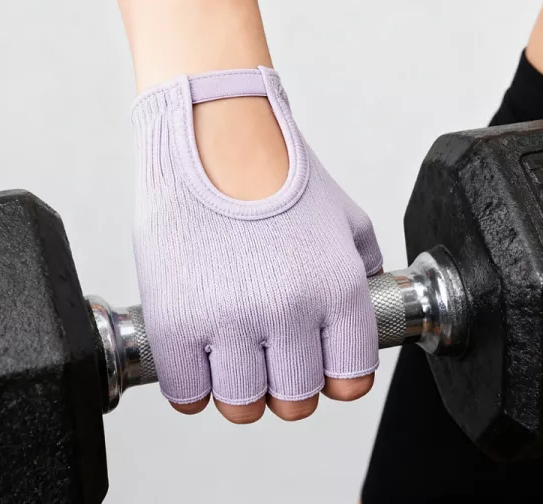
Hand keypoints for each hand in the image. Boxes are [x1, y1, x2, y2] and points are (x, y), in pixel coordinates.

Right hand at [132, 67, 382, 422]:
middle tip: (268, 358)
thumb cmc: (276, 176)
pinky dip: (192, 384)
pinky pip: (187, 393)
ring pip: (241, 405)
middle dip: (284, 387)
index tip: (314, 366)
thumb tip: (367, 306)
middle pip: (295, 402)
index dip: (331, 378)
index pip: (349, 382)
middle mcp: (289, 312)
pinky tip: (195, 356)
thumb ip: (364, 271)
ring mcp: (229, 321)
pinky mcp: (175, 323)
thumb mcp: (343, 218)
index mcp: (336, 291)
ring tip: (229, 355)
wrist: (214, 138)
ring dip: (238, 388)